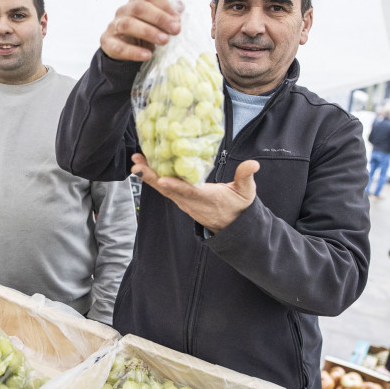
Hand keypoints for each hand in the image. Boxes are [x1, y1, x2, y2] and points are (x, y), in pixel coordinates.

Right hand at [100, 0, 181, 61]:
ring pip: (128, 24)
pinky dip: (134, 51)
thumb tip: (180, 6)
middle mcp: (124, 11)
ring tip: (164, 40)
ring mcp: (114, 25)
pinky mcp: (108, 42)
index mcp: (136, 2)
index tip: (177, 19)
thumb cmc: (140, 32)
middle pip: (139, 8)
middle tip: (175, 29)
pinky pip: (119, 46)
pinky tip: (147, 55)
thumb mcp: (155, 23)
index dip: (165, 6)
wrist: (121, 48)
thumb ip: (167, 14)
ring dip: (148, 32)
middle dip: (160, 18)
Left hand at [131, 153, 259, 232]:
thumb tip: (253, 164)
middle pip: (169, 190)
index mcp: (207, 198)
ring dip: (149, 176)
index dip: (176, 186)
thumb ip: (246, 177)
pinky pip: (166, 189)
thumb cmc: (239, 207)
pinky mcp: (181, 200)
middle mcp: (191, 202)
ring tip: (137, 162)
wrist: (232, 226)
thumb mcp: (246, 192)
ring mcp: (184, 202)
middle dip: (152, 178)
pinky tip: (145, 167)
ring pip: (164, 189)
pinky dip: (154, 179)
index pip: (190, 191)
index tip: (161, 180)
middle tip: (137, 165)